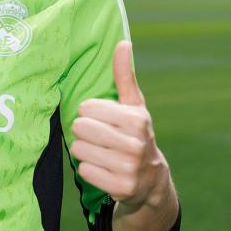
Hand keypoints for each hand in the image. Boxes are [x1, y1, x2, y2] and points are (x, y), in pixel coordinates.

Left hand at [70, 41, 170, 210]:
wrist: (151, 180)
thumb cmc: (135, 133)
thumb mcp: (134, 105)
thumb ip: (124, 75)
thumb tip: (123, 42)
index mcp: (137, 119)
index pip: (86, 108)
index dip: (89, 113)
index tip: (102, 119)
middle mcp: (135, 144)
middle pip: (80, 128)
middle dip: (84, 132)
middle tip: (99, 138)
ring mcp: (129, 168)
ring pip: (79, 150)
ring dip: (84, 151)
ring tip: (100, 152)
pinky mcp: (121, 187)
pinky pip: (84, 170)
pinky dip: (89, 169)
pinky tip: (103, 168)